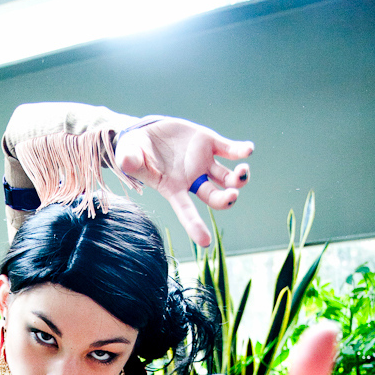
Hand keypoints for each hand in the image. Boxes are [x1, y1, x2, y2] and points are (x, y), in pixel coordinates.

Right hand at [115, 117, 252, 246]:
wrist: (146, 132)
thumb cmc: (135, 151)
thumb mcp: (128, 155)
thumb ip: (129, 161)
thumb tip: (126, 163)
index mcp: (174, 188)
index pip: (186, 211)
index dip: (195, 226)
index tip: (206, 243)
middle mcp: (193, 179)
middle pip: (214, 196)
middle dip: (225, 199)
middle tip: (231, 196)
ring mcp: (203, 162)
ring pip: (227, 176)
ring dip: (239, 177)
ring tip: (243, 171)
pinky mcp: (209, 143)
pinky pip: (230, 149)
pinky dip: (241, 150)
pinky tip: (248, 149)